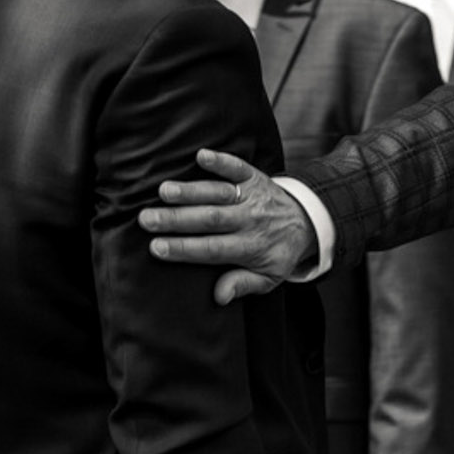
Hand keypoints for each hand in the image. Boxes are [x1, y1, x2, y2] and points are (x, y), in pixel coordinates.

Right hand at [140, 150, 317, 304]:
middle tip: (146, 219)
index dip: (184, 249)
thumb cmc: (278, 251)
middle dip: (177, 219)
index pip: (213, 249)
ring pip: (218, 193)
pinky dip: (221, 161)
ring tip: (163, 191)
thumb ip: (243, 284)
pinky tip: (201, 156)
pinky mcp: (254, 177)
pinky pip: (238, 168)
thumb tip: (219, 296)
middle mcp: (250, 220)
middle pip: (210, 219)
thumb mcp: (268, 277)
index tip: (156, 247)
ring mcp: (252, 196)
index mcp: (250, 247)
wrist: (307, 221)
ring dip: (191, 191)